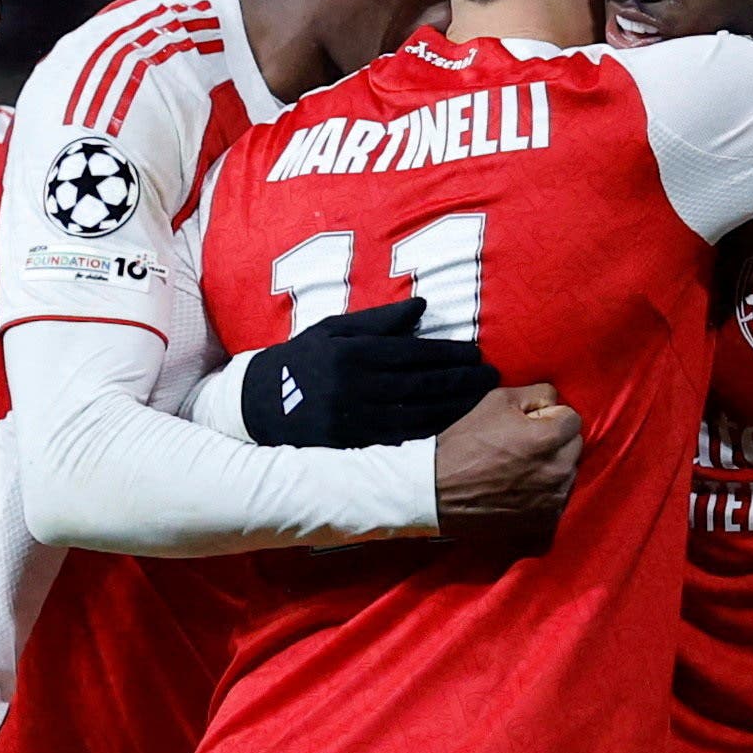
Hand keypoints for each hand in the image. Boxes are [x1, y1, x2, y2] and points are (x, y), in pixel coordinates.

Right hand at [245, 298, 492, 446]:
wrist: (262, 404)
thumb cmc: (303, 360)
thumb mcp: (333, 330)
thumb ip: (379, 321)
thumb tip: (422, 307)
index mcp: (353, 355)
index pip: (413, 354)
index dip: (448, 354)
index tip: (475, 353)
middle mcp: (356, 387)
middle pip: (422, 384)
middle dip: (460, 380)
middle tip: (490, 376)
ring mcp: (356, 419)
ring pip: (417, 413)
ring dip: (455, 406)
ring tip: (481, 398)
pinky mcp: (354, 444)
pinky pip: (402, 438)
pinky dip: (432, 431)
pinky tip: (455, 424)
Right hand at [430, 383, 583, 529]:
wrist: (439, 492)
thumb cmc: (466, 442)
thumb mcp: (498, 400)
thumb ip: (537, 394)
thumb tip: (556, 402)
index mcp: (549, 438)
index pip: (573, 419)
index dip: (551, 417)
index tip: (529, 424)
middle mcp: (559, 469)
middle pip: (574, 446)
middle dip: (556, 441)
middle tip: (525, 445)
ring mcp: (555, 498)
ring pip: (569, 472)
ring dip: (553, 466)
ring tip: (521, 468)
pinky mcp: (546, 520)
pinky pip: (559, 497)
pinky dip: (546, 491)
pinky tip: (521, 488)